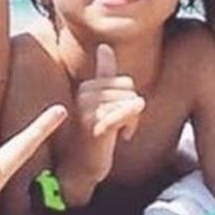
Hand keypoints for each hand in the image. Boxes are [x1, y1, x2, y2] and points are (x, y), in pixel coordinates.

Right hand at [66, 44, 145, 192]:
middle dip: (132, 108)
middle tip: (124, 126)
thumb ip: (103, 74)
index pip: (124, 82)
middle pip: (128, 91)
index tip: (122, 116)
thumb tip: (104, 46)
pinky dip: (130, 121)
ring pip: (128, 103)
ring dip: (132, 120)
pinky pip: (121, 115)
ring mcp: (88, 112)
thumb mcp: (101, 102)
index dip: (129, 99)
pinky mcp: (95, 128)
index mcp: (86, 88)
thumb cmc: (95, 134)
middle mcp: (84, 96)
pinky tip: (127, 134)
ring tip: (121, 134)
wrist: (82, 168)